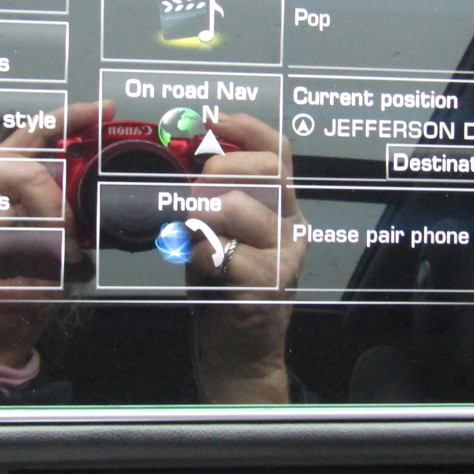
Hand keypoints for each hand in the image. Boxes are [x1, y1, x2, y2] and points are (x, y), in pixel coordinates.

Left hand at [182, 114, 307, 402]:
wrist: (242, 352)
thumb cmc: (225, 285)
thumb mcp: (219, 230)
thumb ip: (210, 194)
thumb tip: (180, 152)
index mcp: (283, 206)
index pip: (278, 151)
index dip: (246, 128)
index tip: (212, 121)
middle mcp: (293, 226)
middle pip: (268, 170)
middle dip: (221, 168)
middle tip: (193, 188)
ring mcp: (285, 257)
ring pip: (243, 208)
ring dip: (202, 213)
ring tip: (189, 231)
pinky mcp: (267, 286)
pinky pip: (224, 252)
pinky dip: (199, 253)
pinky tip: (196, 263)